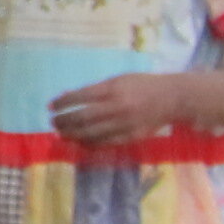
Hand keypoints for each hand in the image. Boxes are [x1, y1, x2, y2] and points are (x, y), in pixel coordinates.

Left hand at [46, 72, 195, 148]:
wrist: (173, 98)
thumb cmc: (143, 85)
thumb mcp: (119, 80)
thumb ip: (96, 89)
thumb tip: (69, 97)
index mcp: (113, 89)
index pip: (80, 96)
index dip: (62, 102)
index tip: (50, 106)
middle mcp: (117, 106)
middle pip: (83, 117)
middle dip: (64, 121)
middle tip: (53, 123)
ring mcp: (124, 123)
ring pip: (92, 133)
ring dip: (73, 135)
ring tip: (61, 134)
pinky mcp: (131, 136)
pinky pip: (106, 143)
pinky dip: (90, 143)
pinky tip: (79, 142)